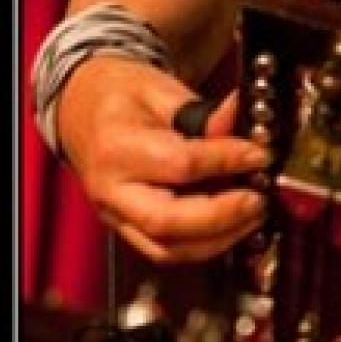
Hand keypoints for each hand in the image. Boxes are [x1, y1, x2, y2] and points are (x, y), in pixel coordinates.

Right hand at [57, 57, 271, 263]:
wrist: (81, 109)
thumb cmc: (120, 98)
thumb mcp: (160, 90)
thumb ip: (202, 113)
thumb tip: (241, 117)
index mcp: (116, 147)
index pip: (178, 163)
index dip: (225, 160)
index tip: (259, 154)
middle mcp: (111, 190)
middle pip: (166, 221)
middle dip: (221, 215)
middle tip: (258, 198)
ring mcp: (116, 215)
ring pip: (167, 248)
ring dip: (218, 238)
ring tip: (253, 214)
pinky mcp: (127, 229)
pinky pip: (166, 250)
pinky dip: (205, 245)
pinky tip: (233, 226)